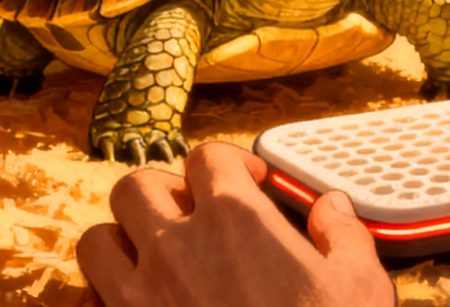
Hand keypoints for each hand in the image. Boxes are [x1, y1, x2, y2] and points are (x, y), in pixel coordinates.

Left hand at [76, 142, 394, 306]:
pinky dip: (105, 296)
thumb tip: (331, 207)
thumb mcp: (359, 285)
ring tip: (153, 254)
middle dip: (164, 192)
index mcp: (235, 220)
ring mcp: (141, 296)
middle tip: (193, 213)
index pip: (208, 158)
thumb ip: (344, 235)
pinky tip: (138, 304)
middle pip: (137, 187)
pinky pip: (90, 301)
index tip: (249, 182)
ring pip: (98, 241)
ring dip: (122, 240)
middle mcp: (176, 247)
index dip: (230, 163)